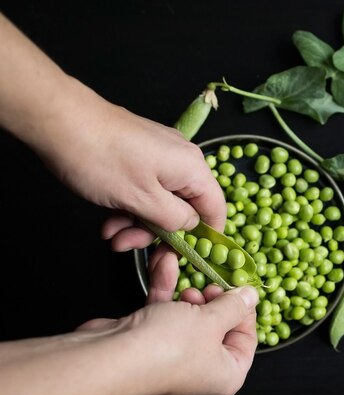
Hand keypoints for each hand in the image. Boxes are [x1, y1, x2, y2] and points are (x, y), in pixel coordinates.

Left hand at [0, 13, 225, 300]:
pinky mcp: (139, 155)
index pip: (215, 209)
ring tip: (110, 234)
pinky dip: (129, 206)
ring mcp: (160, 156)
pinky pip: (145, 189)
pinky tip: (108, 219)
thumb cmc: (102, 160)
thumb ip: (175, 220)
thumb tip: (190, 226)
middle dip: (157, 233)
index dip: (205, 237)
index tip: (184, 256)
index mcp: (192, 169)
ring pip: (160, 201)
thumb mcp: (143, 200)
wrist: (59, 121)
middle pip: (184, 208)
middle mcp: (182, 160)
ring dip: (137, 223)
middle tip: (129, 245)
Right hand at [77, 285, 258, 394]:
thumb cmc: (167, 347)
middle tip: (210, 285)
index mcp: (226, 375)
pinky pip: (165, 315)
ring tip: (188, 282)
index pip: (246, 339)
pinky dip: (165, 291)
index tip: (238, 287)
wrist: (109, 357)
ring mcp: (174, 359)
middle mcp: (202, 372)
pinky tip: (165, 266)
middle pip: (217, 327)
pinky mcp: (149, 344)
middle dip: (212, 300)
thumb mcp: (211, 320)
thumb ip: (233, 305)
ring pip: (189, 318)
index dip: (243, 310)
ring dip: (187, 292)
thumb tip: (250, 296)